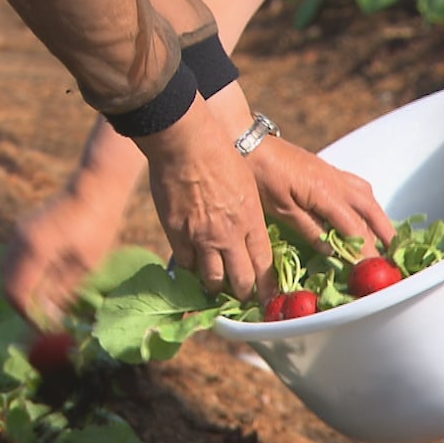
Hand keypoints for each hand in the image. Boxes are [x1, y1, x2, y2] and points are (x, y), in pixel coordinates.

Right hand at [0, 164, 131, 329]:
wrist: (95, 186)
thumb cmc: (98, 224)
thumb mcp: (86, 263)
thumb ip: (63, 289)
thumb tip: (49, 315)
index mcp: (35, 250)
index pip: (18, 293)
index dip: (28, 315)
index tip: (44, 328)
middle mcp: (19, 241)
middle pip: (7, 285)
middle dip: (22, 306)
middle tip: (43, 320)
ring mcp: (18, 233)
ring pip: (7, 273)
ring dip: (21, 292)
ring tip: (45, 304)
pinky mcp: (23, 229)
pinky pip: (13, 260)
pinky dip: (22, 277)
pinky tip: (43, 284)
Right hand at [134, 98, 276, 303]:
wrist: (187, 144)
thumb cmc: (221, 156)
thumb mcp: (246, 187)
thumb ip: (248, 216)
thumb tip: (248, 234)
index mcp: (250, 221)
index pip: (263, 265)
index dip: (266, 287)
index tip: (268, 298)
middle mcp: (227, 235)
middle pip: (240, 280)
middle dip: (243, 292)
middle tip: (242, 294)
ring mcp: (200, 237)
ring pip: (211, 279)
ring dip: (216, 284)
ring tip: (216, 284)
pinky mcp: (175, 233)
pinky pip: (185, 263)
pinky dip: (191, 266)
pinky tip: (193, 262)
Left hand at [247, 137, 397, 257]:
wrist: (250, 144)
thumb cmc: (261, 177)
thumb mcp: (282, 210)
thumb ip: (309, 230)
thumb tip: (332, 250)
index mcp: (326, 192)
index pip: (354, 227)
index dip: (365, 249)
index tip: (375, 267)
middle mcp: (336, 181)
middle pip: (370, 209)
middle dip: (385, 231)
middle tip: (395, 251)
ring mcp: (333, 173)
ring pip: (366, 195)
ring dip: (379, 216)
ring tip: (386, 235)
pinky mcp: (327, 170)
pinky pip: (357, 186)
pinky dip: (367, 201)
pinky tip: (365, 211)